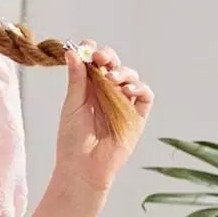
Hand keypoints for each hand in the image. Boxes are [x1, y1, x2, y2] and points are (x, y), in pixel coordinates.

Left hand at [54, 39, 153, 201]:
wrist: (82, 169)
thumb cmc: (72, 141)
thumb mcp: (72, 105)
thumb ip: (76, 79)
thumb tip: (72, 52)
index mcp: (89, 89)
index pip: (95, 63)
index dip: (93, 52)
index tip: (87, 47)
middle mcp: (108, 94)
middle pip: (114, 66)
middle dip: (109, 57)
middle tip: (100, 58)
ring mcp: (123, 104)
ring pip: (131, 78)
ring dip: (123, 73)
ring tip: (111, 80)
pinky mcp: (137, 117)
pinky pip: (145, 96)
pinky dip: (140, 88)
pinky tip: (127, 91)